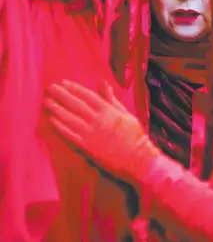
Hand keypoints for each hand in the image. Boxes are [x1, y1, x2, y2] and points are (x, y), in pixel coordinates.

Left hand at [43, 80, 159, 187]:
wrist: (138, 159)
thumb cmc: (134, 136)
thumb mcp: (126, 114)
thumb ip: (111, 99)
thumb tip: (102, 83)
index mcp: (109, 111)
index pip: (88, 96)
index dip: (75, 89)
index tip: (64, 83)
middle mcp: (98, 120)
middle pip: (76, 105)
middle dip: (61, 95)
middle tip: (49, 88)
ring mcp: (92, 133)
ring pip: (70, 118)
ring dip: (57, 109)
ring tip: (46, 101)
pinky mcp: (87, 147)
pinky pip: (70, 135)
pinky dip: (60, 127)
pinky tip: (51, 120)